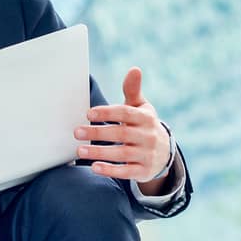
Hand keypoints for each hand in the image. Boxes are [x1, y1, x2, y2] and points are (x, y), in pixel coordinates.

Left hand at [74, 67, 172, 185]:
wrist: (164, 153)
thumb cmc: (144, 125)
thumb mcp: (141, 108)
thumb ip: (133, 90)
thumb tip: (134, 69)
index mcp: (146, 118)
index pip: (126, 113)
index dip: (107, 113)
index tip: (88, 114)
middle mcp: (148, 136)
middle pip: (121, 134)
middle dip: (98, 133)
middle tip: (76, 132)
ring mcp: (147, 155)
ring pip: (122, 154)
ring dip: (100, 152)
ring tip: (79, 151)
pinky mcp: (143, 171)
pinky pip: (127, 172)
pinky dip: (111, 170)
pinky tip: (94, 167)